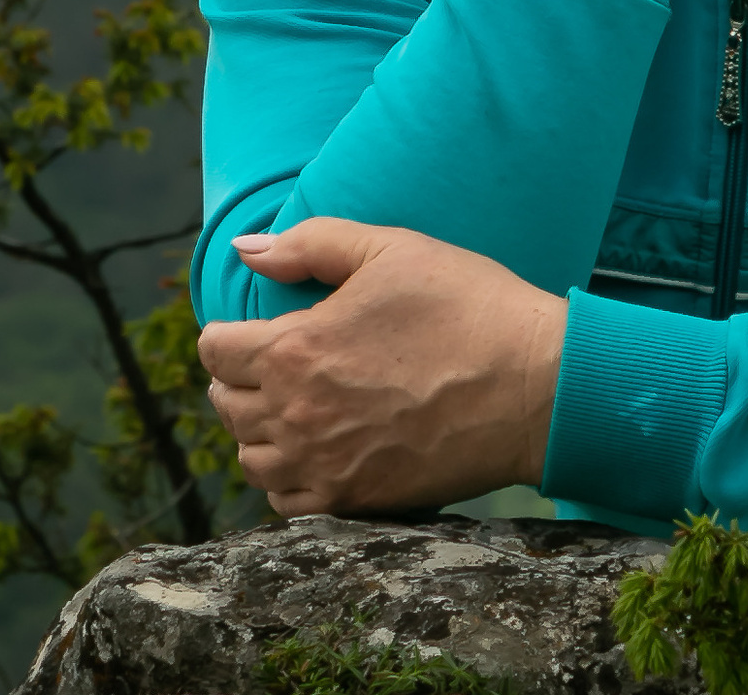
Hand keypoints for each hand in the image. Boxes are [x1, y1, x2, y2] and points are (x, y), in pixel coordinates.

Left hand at [197, 219, 567, 515]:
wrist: (532, 384)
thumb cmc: (465, 305)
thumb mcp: (390, 249)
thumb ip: (310, 244)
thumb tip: (246, 249)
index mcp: (294, 350)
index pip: (215, 351)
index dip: (230, 332)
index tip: (254, 327)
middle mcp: (296, 416)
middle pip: (226, 405)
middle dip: (240, 378)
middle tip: (277, 360)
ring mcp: (324, 466)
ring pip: (251, 459)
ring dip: (260, 430)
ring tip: (293, 405)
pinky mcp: (357, 502)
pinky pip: (288, 503)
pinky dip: (289, 479)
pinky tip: (316, 450)